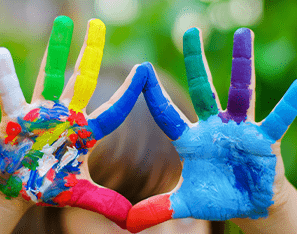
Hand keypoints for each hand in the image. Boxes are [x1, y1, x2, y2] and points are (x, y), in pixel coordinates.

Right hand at [0, 16, 146, 229]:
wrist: (15, 188)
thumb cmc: (45, 185)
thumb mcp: (77, 193)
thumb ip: (104, 203)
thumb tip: (131, 221)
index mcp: (84, 131)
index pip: (114, 109)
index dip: (129, 92)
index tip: (145, 69)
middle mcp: (65, 115)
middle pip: (82, 79)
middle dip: (90, 53)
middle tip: (100, 24)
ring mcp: (39, 111)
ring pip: (48, 75)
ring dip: (55, 50)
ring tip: (63, 22)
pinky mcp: (13, 116)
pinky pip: (7, 92)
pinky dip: (4, 75)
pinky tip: (2, 53)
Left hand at [126, 28, 296, 232]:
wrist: (246, 204)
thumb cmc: (216, 199)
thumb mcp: (185, 203)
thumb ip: (158, 209)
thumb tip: (128, 223)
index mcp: (190, 139)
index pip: (167, 113)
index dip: (153, 95)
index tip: (141, 70)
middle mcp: (213, 126)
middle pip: (201, 88)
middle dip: (194, 61)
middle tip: (188, 31)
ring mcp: (240, 128)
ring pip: (240, 91)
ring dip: (242, 64)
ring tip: (242, 34)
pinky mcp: (265, 138)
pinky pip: (280, 117)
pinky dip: (290, 103)